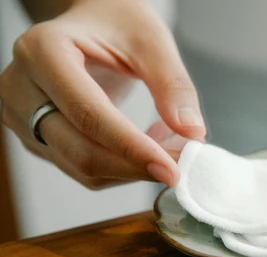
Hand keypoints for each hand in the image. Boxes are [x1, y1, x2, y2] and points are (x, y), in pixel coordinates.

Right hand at [0, 0, 204, 188]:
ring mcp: (21, 116)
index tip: (173, 169)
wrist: (89, 23)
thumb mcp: (151, 41)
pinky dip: (120, 168)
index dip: (132, 148)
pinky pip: (81, 169)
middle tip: (181, 169)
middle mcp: (21, 86)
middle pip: (80, 150)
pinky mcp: (35, 137)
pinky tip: (145, 149)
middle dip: (135, 167)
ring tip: (168, 149)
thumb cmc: (116, 23)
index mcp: (43, 51)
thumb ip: (173, 85)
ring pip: (81, 167)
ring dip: (131, 170)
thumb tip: (192, 133)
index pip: (89, 115)